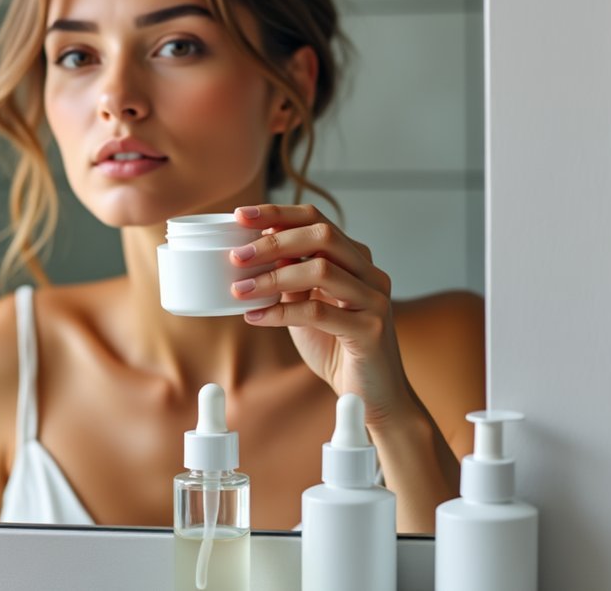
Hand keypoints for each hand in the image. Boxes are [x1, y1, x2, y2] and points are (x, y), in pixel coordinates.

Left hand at [229, 204, 415, 424]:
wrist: (371, 397)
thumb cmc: (336, 348)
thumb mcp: (306, 305)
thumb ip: (290, 277)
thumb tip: (255, 249)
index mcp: (355, 260)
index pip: (317, 220)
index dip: (278, 213)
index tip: (241, 215)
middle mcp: (369, 273)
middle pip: (322, 235)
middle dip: (274, 241)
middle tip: (237, 256)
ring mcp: (374, 299)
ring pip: (321, 270)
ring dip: (273, 277)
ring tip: (239, 289)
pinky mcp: (371, 329)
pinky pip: (318, 312)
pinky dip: (280, 312)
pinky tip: (255, 316)